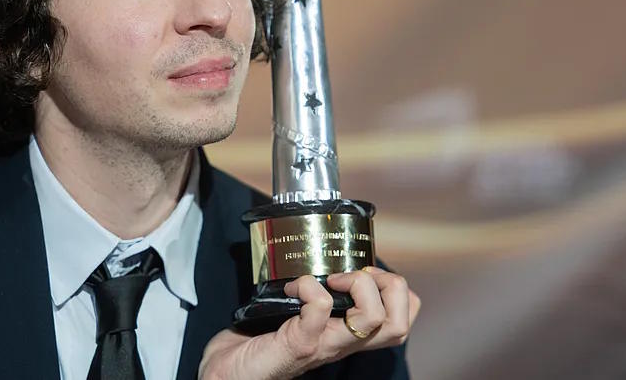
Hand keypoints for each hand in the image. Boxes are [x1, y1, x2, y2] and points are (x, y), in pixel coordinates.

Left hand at [198, 267, 420, 379]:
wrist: (225, 374)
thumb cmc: (256, 344)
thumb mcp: (296, 319)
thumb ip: (311, 298)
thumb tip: (315, 257)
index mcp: (346, 336)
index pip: (400, 320)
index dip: (396, 291)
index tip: (363, 271)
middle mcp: (341, 344)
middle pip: (398, 323)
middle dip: (391, 285)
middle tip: (355, 273)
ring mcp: (322, 346)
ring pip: (372, 319)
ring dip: (358, 285)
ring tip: (332, 278)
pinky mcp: (296, 345)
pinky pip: (320, 310)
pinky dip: (310, 287)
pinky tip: (293, 287)